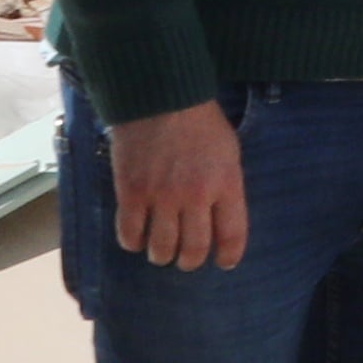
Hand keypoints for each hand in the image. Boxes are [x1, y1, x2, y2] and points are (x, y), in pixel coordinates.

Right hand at [110, 100, 247, 270]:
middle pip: (193, 249)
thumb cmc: (201, 122)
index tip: (224, 263)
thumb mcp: (229, 151)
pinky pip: (130, 234)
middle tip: (186, 260)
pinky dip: (133, 243)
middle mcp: (195, 196)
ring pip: (161, 248)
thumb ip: (226, 185)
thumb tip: (221, 216)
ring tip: (162, 252)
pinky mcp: (132, 193)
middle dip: (190, 261)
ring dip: (162, 255)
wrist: (162, 99)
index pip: (232, 234)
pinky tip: (137, 238)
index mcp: (226, 183)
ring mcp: (161, 196)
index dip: (228, 256)